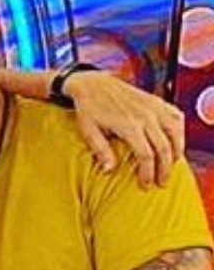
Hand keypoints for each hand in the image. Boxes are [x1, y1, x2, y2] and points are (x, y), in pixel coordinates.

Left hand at [65, 71, 185, 187]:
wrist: (93, 84)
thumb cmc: (89, 109)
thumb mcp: (89, 131)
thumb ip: (100, 150)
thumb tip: (109, 170)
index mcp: (128, 125)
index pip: (145, 155)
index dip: (148, 173)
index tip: (146, 185)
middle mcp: (145, 115)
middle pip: (164, 147)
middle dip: (164, 168)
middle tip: (161, 182)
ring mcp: (153, 106)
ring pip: (176, 132)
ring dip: (177, 150)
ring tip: (173, 165)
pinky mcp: (157, 100)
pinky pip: (176, 116)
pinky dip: (179, 130)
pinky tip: (176, 141)